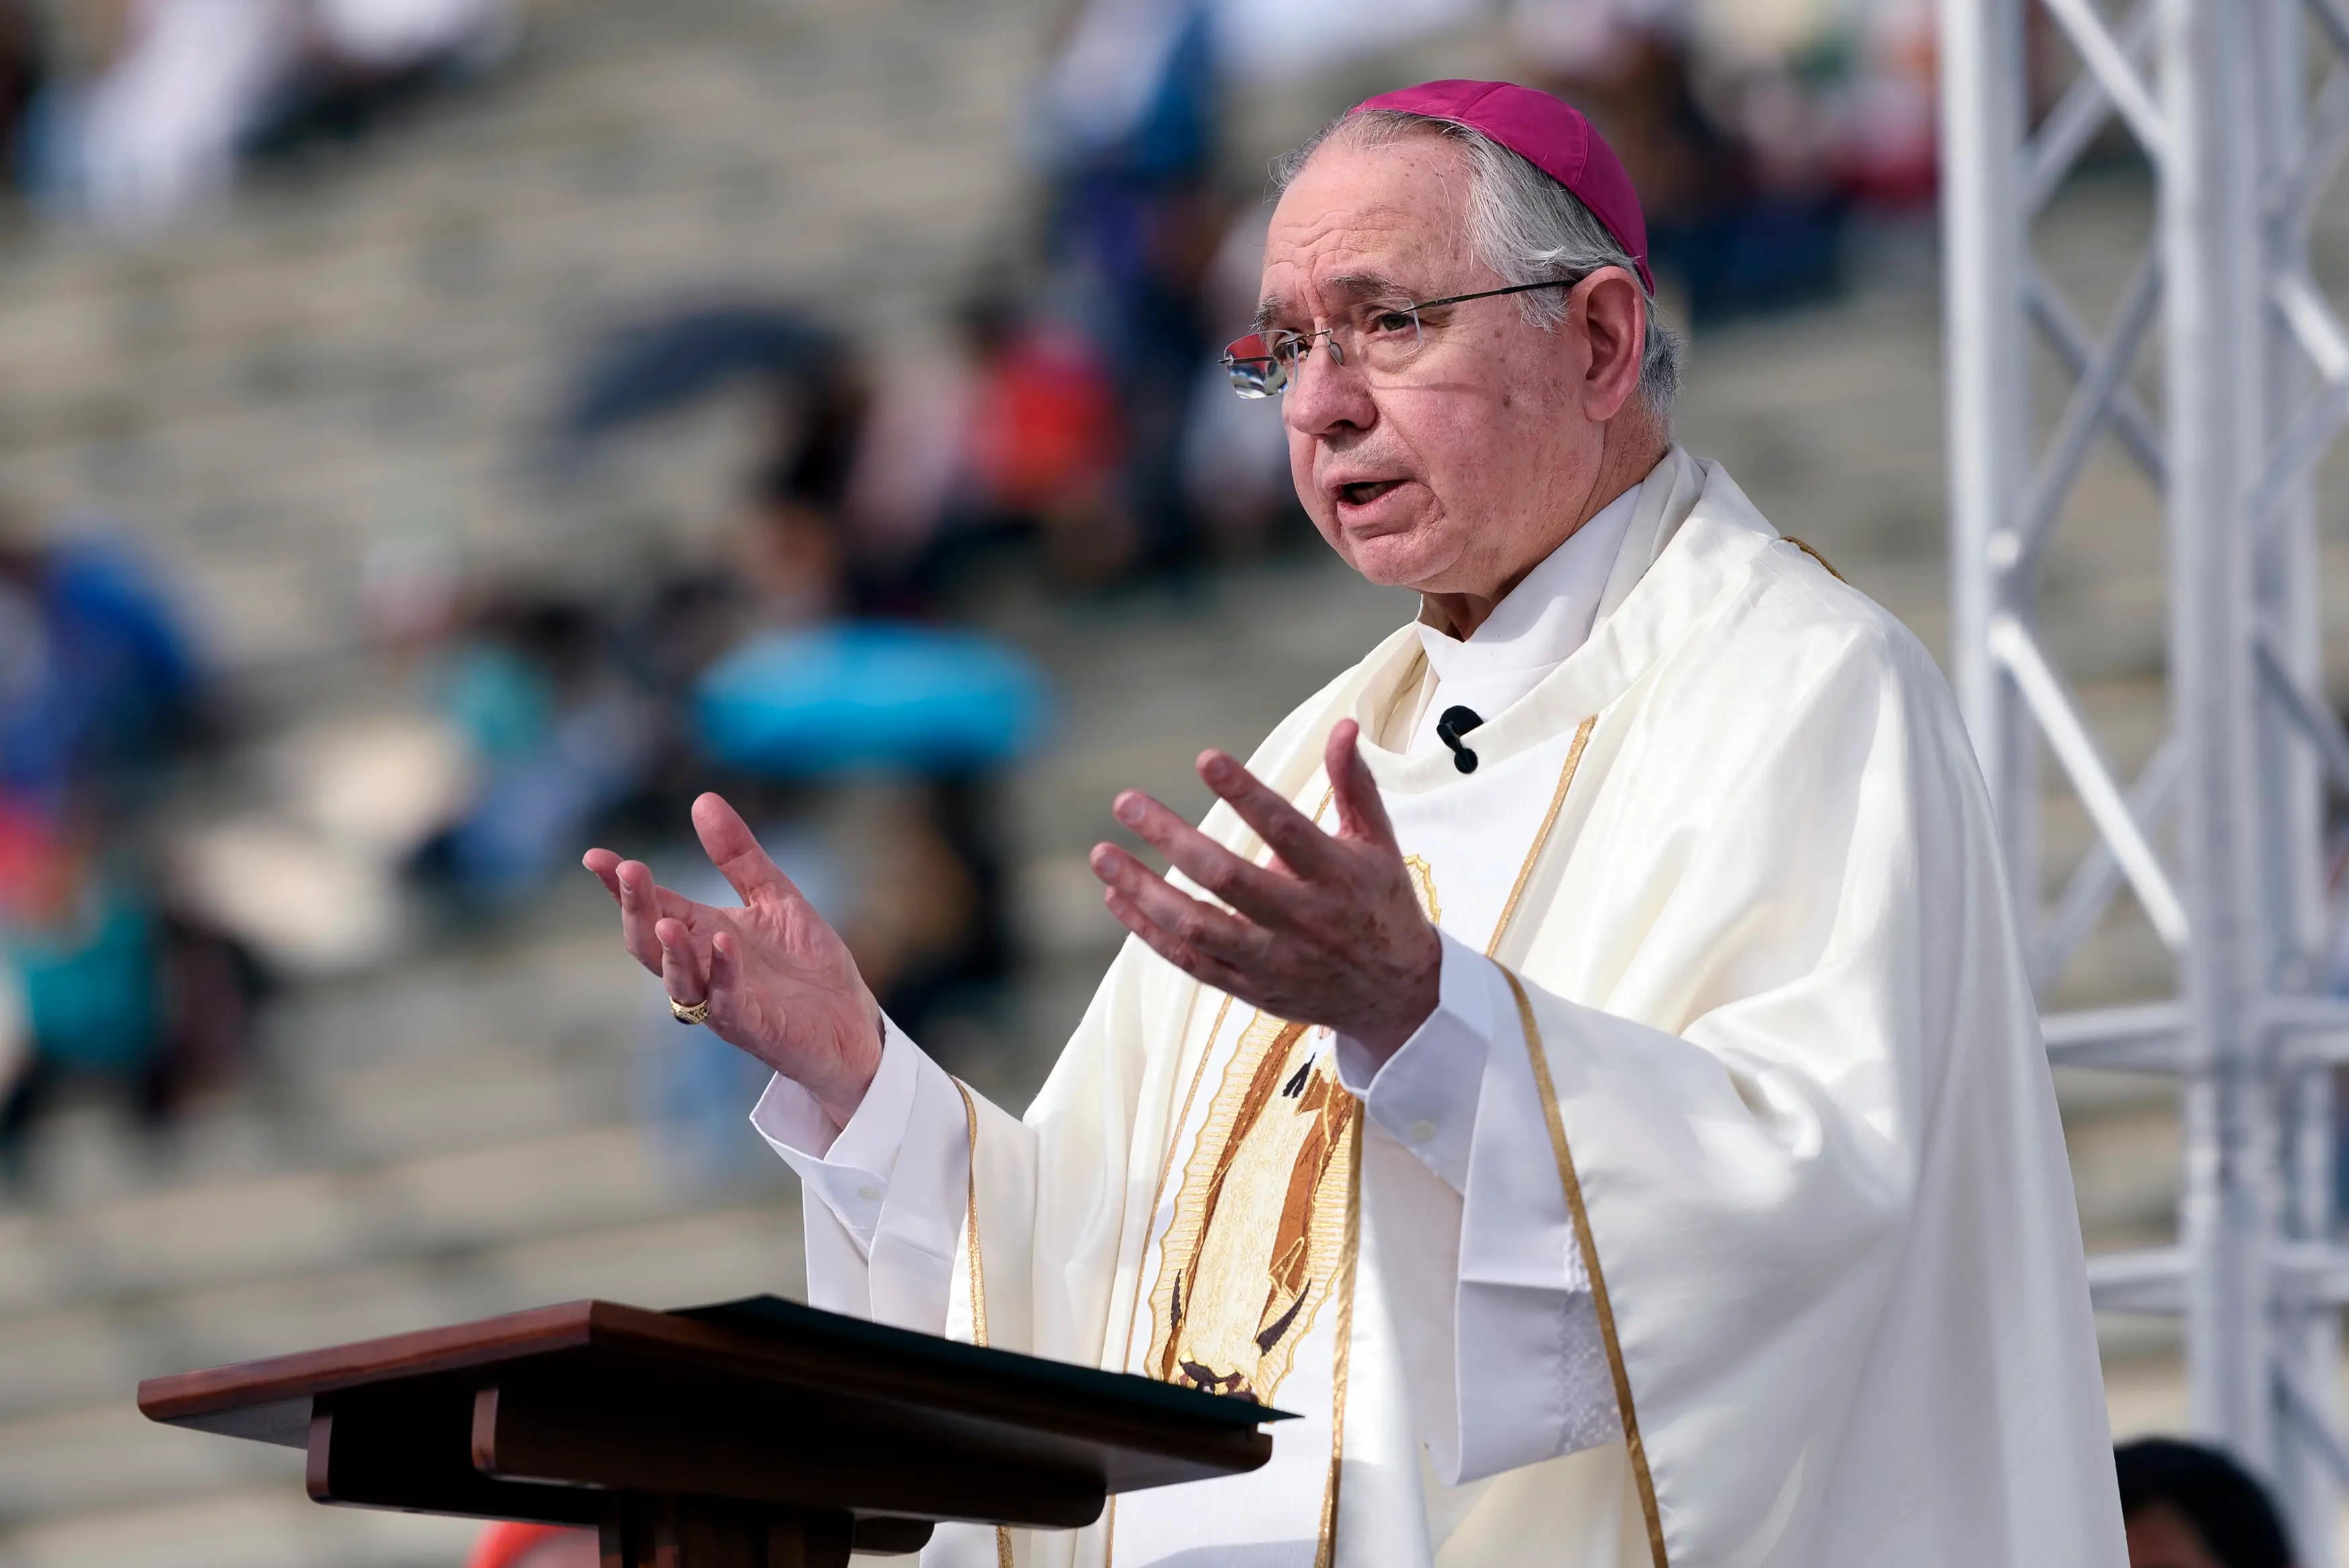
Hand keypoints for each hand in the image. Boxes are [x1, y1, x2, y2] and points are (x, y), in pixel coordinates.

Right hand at [584, 793, 881, 1127]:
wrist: (849, 1022)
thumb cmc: (805, 963)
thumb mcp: (774, 895)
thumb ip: (738, 855)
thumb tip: (703, 799)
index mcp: (702, 934)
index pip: (652, 906)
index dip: (621, 884)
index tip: (594, 856)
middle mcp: (701, 967)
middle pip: (651, 942)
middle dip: (635, 909)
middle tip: (627, 872)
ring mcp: (721, 1000)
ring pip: (678, 978)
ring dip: (670, 951)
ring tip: (665, 920)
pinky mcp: (751, 1024)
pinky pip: (727, 1001)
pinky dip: (723, 973)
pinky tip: (725, 944)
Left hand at [1088, 719, 1440, 1062]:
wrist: (1395, 997)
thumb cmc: (1380, 903)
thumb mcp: (1378, 843)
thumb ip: (1354, 784)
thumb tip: (1343, 724)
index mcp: (1336, 876)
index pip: (1286, 829)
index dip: (1245, 793)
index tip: (1205, 758)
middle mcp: (1303, 919)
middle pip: (1228, 879)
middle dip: (1172, 839)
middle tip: (1126, 801)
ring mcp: (1273, 959)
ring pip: (1198, 927)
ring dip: (1145, 891)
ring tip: (1101, 854)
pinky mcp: (1250, 988)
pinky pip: (1189, 961)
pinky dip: (1148, 931)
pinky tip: (1117, 896)